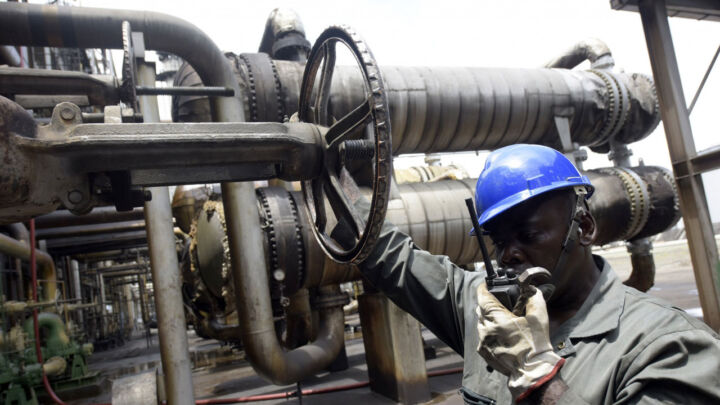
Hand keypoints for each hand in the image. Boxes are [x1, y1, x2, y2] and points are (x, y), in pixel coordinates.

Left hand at [476, 284, 564, 400]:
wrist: (532, 372)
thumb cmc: (535, 346)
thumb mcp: (539, 318)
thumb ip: (534, 298)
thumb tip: (531, 289)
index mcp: (498, 320)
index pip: (482, 297)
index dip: (484, 289)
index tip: (487, 285)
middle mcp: (486, 330)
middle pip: (480, 309)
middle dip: (488, 304)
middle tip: (500, 304)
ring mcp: (483, 342)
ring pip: (480, 323)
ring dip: (488, 319)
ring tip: (503, 321)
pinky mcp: (483, 352)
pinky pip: (481, 336)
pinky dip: (488, 332)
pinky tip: (501, 335)